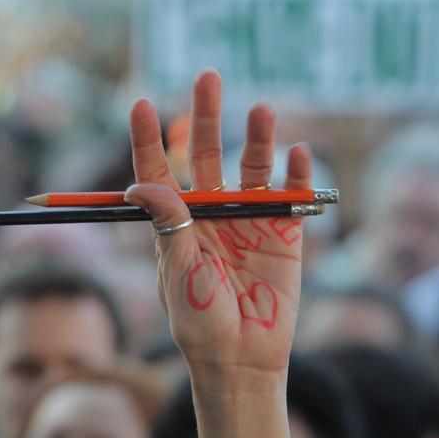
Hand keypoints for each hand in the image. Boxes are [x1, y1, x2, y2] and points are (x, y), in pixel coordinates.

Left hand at [125, 71, 311, 375]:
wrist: (242, 359)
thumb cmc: (200, 323)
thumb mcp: (178, 272)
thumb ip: (168, 225)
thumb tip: (140, 182)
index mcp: (177, 226)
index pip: (159, 174)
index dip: (148, 140)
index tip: (140, 104)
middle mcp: (210, 216)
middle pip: (206, 157)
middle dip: (205, 119)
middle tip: (207, 78)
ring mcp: (247, 222)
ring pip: (251, 170)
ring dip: (258, 139)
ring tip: (261, 110)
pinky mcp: (283, 235)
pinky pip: (290, 196)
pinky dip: (296, 174)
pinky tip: (298, 152)